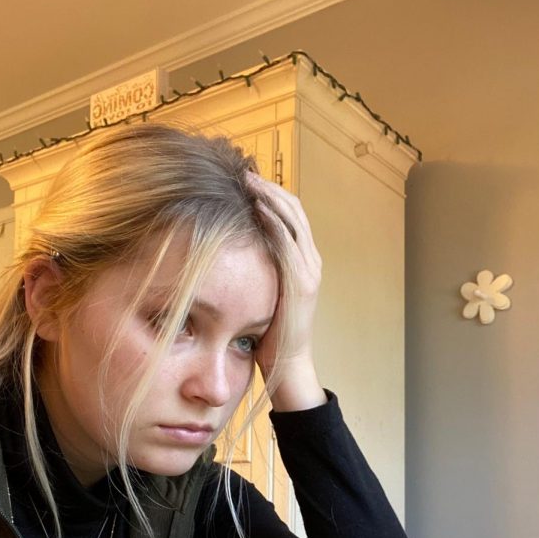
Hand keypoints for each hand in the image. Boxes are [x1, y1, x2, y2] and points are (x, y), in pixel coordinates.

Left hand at [247, 172, 325, 411]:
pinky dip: (274, 221)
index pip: (291, 216)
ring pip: (294, 219)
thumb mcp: (262, 295)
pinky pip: (288, 243)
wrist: (288, 365)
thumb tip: (228, 256)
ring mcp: (309, 271)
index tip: (246, 180)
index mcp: (303, 262)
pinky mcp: (302, 282)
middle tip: (244, 172)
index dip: (271, 194)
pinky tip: (257, 207)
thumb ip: (256, 273)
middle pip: (295, 210)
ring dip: (270, 196)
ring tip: (248, 181)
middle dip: (269, 187)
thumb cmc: (269, 334)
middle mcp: (311, 261)